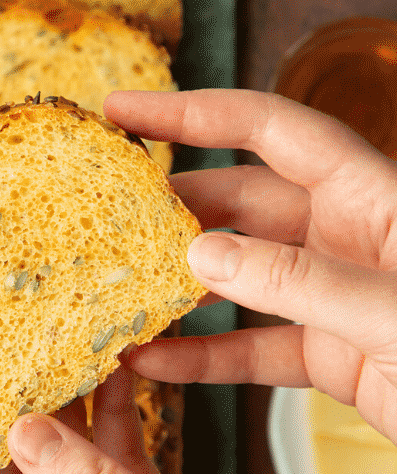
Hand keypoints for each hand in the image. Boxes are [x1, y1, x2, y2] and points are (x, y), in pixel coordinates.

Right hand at [104, 88, 396, 446]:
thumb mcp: (392, 314)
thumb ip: (299, 282)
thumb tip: (201, 253)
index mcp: (374, 198)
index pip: (269, 130)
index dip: (193, 112)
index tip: (123, 109)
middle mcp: (348, 238)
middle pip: (242, 201)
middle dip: (173, 205)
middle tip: (105, 216)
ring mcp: (334, 299)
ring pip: (238, 279)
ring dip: (179, 287)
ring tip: (116, 291)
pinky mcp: (330, 358)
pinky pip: (253, 350)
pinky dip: (205, 359)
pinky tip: (155, 364)